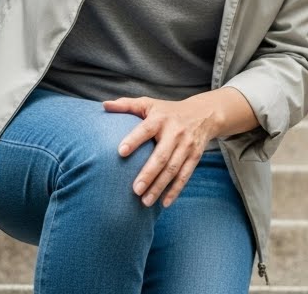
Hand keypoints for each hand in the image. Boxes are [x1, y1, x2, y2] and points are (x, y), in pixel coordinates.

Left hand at [103, 95, 219, 208]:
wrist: (203, 114)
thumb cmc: (167, 111)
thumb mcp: (149, 104)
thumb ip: (126, 105)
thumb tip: (104, 105)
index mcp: (160, 119)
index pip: (145, 130)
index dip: (133, 140)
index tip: (120, 152)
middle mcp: (175, 132)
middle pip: (161, 156)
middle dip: (148, 174)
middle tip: (134, 190)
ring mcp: (187, 146)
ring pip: (173, 169)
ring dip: (159, 187)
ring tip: (145, 202)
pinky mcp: (195, 157)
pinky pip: (185, 176)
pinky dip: (175, 191)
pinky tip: (164, 203)